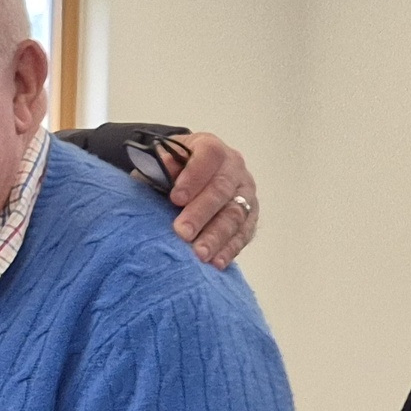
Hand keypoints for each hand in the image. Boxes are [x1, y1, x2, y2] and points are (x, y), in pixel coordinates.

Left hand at [162, 132, 258, 269]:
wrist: (188, 177)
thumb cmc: (170, 171)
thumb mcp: (160, 161)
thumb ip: (160, 166)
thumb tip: (163, 167)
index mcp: (210, 148)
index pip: (208, 156)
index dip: (193, 176)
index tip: (175, 198)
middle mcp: (234, 167)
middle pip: (221, 189)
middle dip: (201, 212)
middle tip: (182, 233)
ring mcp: (245, 191)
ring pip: (235, 214)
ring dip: (217, 236)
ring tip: (200, 254)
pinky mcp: (251, 214)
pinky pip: (244, 232)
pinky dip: (230, 249)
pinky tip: (217, 262)